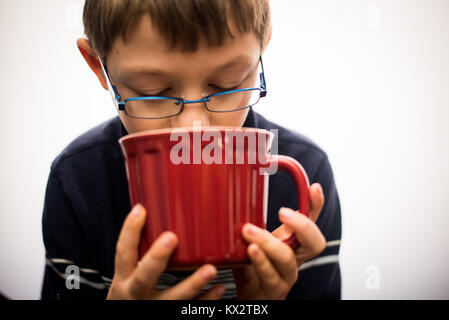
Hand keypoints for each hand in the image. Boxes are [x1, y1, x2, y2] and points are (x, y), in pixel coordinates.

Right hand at [107, 204, 225, 299]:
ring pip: (173, 298)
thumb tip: (151, 215)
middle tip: (171, 238)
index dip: (130, 231)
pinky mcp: (170, 316)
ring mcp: (155, 307)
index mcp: (125, 279)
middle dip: (157, 258)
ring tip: (210, 269)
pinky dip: (207, 300)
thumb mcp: (128, 277)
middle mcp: (137, 294)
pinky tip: (220, 288)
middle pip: (144, 276)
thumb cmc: (132, 297)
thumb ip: (140, 255)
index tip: (141, 210)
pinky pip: (190, 309)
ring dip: (193, 283)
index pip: (123, 252)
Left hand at [232, 183, 325, 299]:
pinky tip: (251, 251)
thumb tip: (234, 196)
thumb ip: (251, 224)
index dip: (316, 206)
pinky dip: (261, 262)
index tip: (314, 188)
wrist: (248, 298)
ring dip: (269, 243)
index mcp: (293, 244)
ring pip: (287, 259)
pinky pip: (270, 275)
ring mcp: (286, 276)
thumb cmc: (251, 268)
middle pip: (315, 243)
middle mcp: (295, 260)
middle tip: (283, 212)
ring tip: (249, 231)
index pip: (311, 222)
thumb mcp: (252, 241)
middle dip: (302, 225)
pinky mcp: (273, 290)